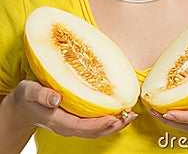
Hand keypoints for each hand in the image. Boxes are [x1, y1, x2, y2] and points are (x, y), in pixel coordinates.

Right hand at [12, 80, 137, 138]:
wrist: (22, 106)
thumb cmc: (27, 96)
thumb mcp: (29, 91)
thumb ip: (41, 94)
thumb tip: (56, 98)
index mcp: (57, 120)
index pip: (82, 126)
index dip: (99, 124)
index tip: (114, 117)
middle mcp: (67, 126)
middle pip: (93, 132)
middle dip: (113, 126)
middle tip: (130, 115)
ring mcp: (71, 125)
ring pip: (96, 130)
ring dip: (114, 125)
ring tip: (130, 115)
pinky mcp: (75, 120)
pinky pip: (94, 124)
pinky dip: (108, 120)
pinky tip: (118, 111)